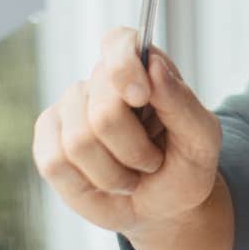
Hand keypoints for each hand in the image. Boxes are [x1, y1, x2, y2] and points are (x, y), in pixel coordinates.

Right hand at [33, 27, 222, 236]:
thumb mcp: (201, 137)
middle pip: (104, 109)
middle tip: (151, 161)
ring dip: (114, 173)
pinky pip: (55, 163)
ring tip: (131, 175)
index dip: (124, 67)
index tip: (141, 97)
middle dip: (133, 149)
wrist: (163, 206)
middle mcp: (101, 82)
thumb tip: (153, 66)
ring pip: (78, 142)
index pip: (119, 42)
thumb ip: (181, 101)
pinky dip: (87, 184)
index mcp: (143, 68)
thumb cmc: (185, 165)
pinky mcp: (47, 142)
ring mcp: (70, 110)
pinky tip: (104, 182)